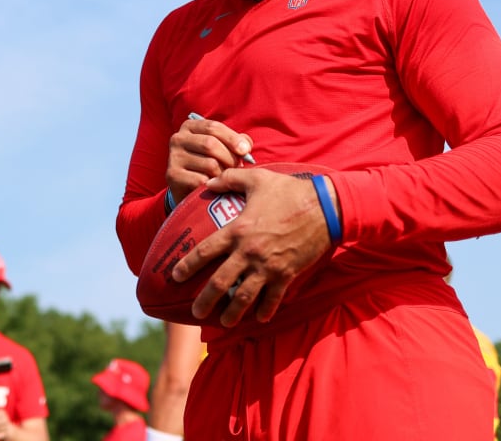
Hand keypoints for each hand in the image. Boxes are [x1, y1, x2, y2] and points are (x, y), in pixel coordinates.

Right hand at [166, 116, 253, 202]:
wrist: (188, 187)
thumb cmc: (209, 163)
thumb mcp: (222, 147)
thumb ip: (236, 142)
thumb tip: (245, 147)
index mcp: (190, 127)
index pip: (213, 127)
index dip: (232, 138)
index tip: (246, 151)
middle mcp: (178, 138)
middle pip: (210, 144)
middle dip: (229, 158)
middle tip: (236, 169)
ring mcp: (173, 157)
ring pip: (209, 164)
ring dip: (223, 174)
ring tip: (225, 178)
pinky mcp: (172, 175)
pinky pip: (201, 180)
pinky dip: (213, 186)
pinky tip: (214, 187)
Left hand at [173, 167, 332, 326]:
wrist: (325, 207)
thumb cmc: (289, 191)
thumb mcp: (257, 178)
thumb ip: (230, 180)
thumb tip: (209, 182)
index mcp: (237, 230)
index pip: (205, 251)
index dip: (187, 265)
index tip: (175, 276)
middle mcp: (248, 252)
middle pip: (220, 282)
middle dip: (205, 300)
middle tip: (196, 312)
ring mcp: (268, 266)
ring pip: (244, 297)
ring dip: (232, 313)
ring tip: (224, 322)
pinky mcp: (286, 274)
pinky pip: (272, 299)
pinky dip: (265, 311)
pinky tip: (259, 318)